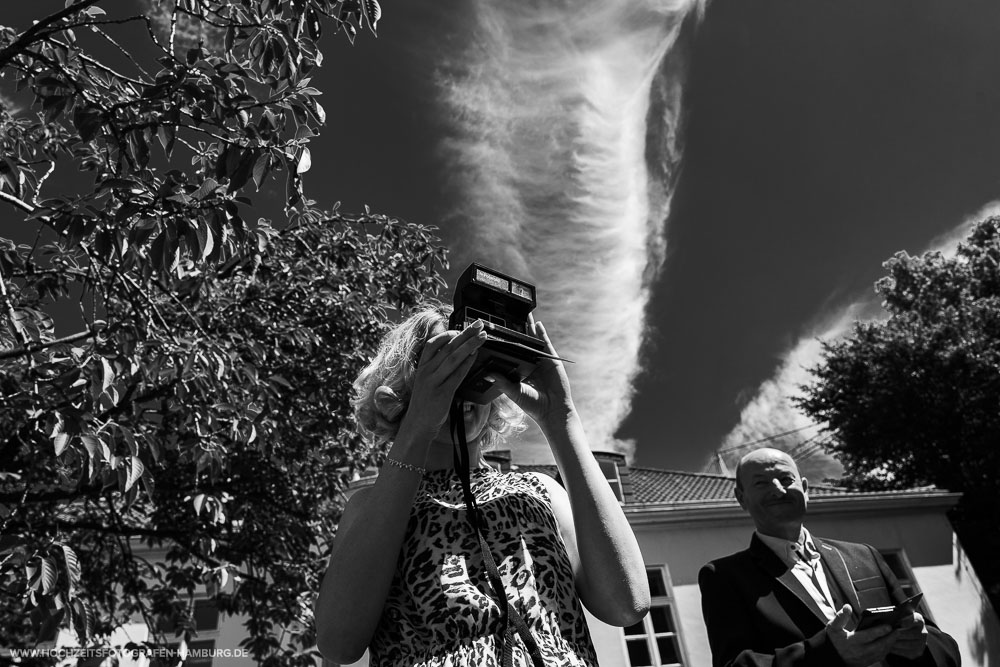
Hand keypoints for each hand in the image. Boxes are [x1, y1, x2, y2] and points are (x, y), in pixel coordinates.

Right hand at [397, 320, 486, 440]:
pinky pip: (457, 374)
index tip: (461, 328)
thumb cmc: (424, 403)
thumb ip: (436, 366)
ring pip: (453, 357)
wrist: (417, 424)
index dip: (448, 334)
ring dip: (469, 345)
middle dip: (465, 334)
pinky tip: (475, 356)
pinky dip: (467, 363)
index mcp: (422, 367)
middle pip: (447, 347)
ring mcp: (434, 382)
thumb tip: (452, 351)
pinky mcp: (443, 393)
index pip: (433, 344)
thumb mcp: (425, 381)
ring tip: (482, 337)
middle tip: (478, 324)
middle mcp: (427, 372)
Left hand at [488, 316, 573, 428]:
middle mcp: (529, 363)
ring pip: (532, 340)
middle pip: (521, 343)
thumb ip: (502, 382)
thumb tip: (487, 373)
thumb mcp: (514, 392)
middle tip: (506, 316)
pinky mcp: (551, 359)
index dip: (503, 343)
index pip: (509, 353)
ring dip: (528, 327)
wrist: (552, 411)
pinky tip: (536, 323)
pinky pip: (545, 343)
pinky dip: (541, 333)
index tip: (493, 333)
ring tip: (522, 313)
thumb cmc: (533, 405)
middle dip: (515, 331)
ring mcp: (541, 360)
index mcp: (519, 370)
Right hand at [827, 605, 896, 666]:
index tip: (889, 626)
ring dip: (889, 644)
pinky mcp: (865, 662)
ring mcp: (863, 658)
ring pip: (881, 652)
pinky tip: (888, 644)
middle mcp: (859, 651)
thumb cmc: (832, 640)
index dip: (880, 631)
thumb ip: (841, 617)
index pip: (869, 636)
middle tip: (897, 630)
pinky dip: (885, 650)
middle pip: (879, 645)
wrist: (829, 657)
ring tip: (895, 636)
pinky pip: (879, 657)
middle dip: (890, 638)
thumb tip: (847, 606)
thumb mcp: (833, 627)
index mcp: (852, 641)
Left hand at [889, 612, 927, 659]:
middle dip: (898, 634)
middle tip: (887, 634)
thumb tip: (882, 614)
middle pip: (911, 634)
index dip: (908, 621)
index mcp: (919, 620)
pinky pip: (907, 653)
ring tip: (885, 641)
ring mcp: (922, 643)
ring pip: (908, 644)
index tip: (899, 622)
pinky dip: (897, 651)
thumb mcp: (897, 615)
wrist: (908, 633)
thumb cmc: (897, 621)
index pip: (916, 620)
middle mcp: (924, 632)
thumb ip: (894, 615)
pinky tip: (889, 648)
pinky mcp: (918, 652)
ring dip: (896, 643)